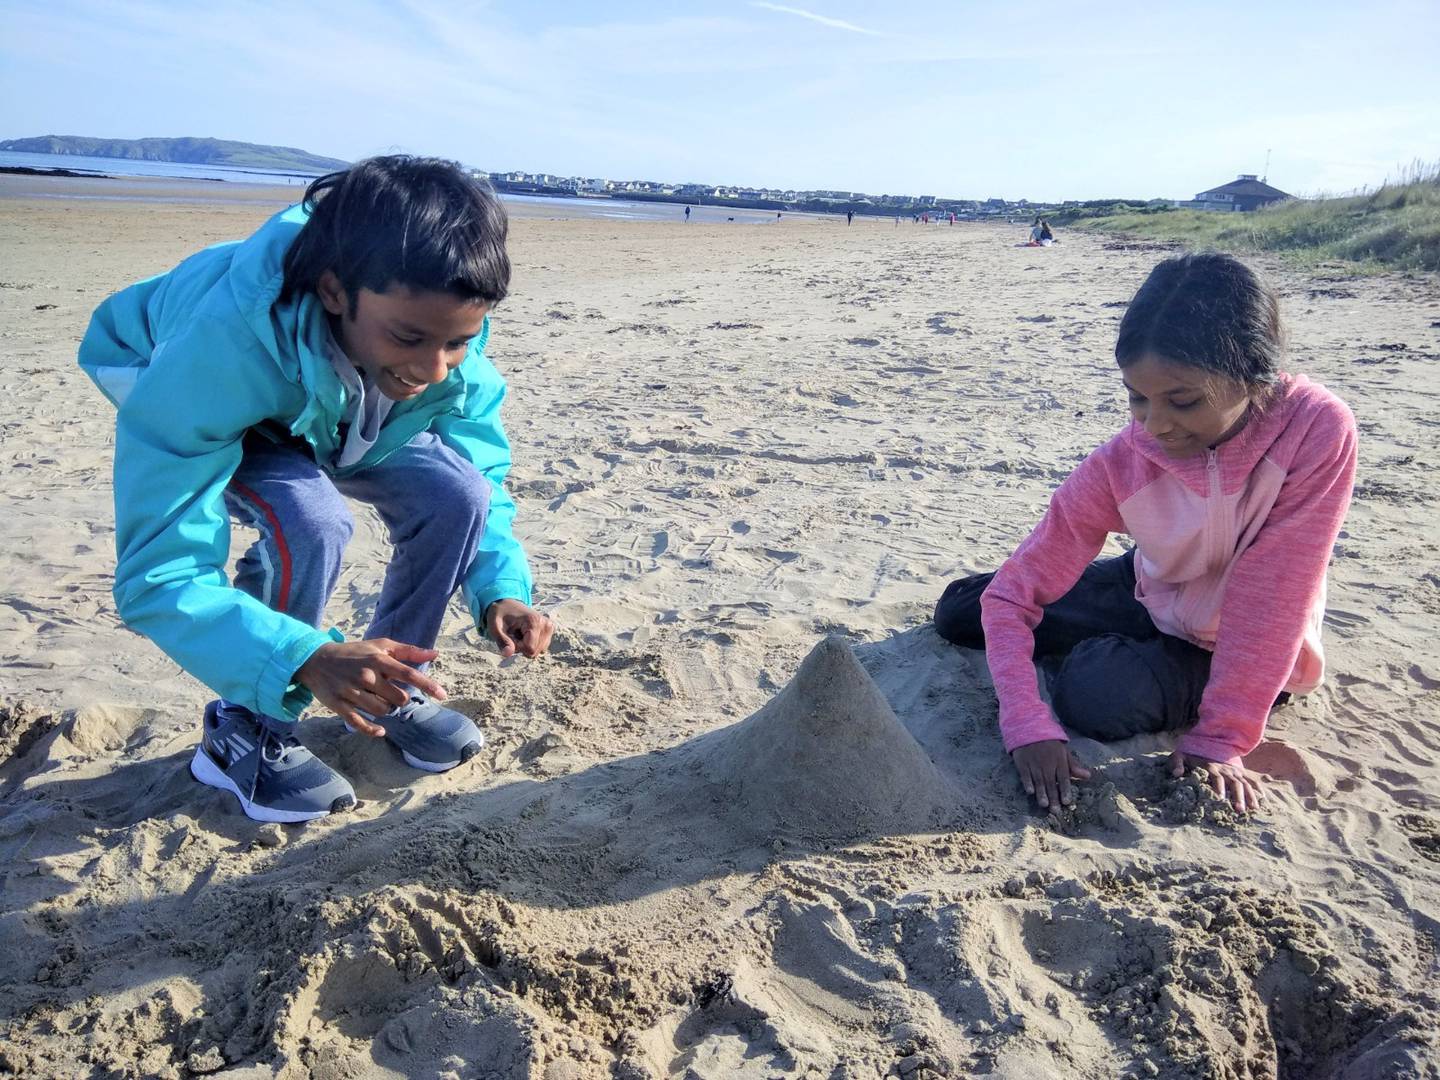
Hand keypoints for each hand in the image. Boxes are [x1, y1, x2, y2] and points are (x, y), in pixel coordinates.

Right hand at [295, 639, 447, 734]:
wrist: (315, 660)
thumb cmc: (354, 653)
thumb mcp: (380, 646)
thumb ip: (407, 651)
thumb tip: (434, 654)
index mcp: (378, 661)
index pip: (408, 674)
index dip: (427, 685)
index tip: (442, 694)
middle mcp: (366, 676)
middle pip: (398, 698)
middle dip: (400, 698)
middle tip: (391, 692)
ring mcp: (351, 692)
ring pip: (382, 711)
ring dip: (386, 709)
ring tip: (378, 699)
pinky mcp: (339, 706)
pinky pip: (360, 723)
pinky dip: (372, 730)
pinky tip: (381, 730)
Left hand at [485, 599, 554, 658]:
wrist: (507, 604)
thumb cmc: (500, 615)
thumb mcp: (495, 627)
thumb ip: (502, 641)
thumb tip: (508, 654)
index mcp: (535, 621)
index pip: (529, 649)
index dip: (517, 647)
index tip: (509, 636)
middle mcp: (546, 624)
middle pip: (534, 652)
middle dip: (521, 647)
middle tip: (513, 634)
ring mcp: (549, 627)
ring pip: (537, 651)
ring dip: (525, 647)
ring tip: (518, 633)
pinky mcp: (549, 630)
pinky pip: (540, 648)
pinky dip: (531, 644)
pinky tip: (525, 634)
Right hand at [1011, 740, 1091, 809]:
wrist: (1030, 727)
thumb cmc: (1049, 743)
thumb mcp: (1063, 752)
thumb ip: (1073, 765)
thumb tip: (1088, 776)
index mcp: (1059, 760)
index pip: (1064, 778)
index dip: (1065, 790)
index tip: (1067, 802)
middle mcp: (1047, 763)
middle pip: (1051, 782)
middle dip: (1054, 797)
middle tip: (1056, 811)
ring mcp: (1034, 763)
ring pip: (1038, 780)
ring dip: (1041, 793)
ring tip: (1044, 805)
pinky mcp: (1022, 762)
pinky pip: (1025, 774)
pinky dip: (1027, 782)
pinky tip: (1030, 792)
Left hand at [1169, 751, 1265, 812]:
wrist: (1203, 744)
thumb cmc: (1189, 755)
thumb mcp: (1179, 756)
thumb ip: (1176, 764)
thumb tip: (1177, 774)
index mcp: (1211, 767)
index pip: (1216, 777)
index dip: (1218, 787)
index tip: (1220, 799)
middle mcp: (1225, 769)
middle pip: (1234, 782)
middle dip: (1238, 796)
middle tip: (1239, 810)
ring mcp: (1234, 771)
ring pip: (1245, 783)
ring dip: (1249, 796)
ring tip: (1253, 809)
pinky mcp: (1239, 772)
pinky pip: (1251, 779)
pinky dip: (1258, 787)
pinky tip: (1263, 798)